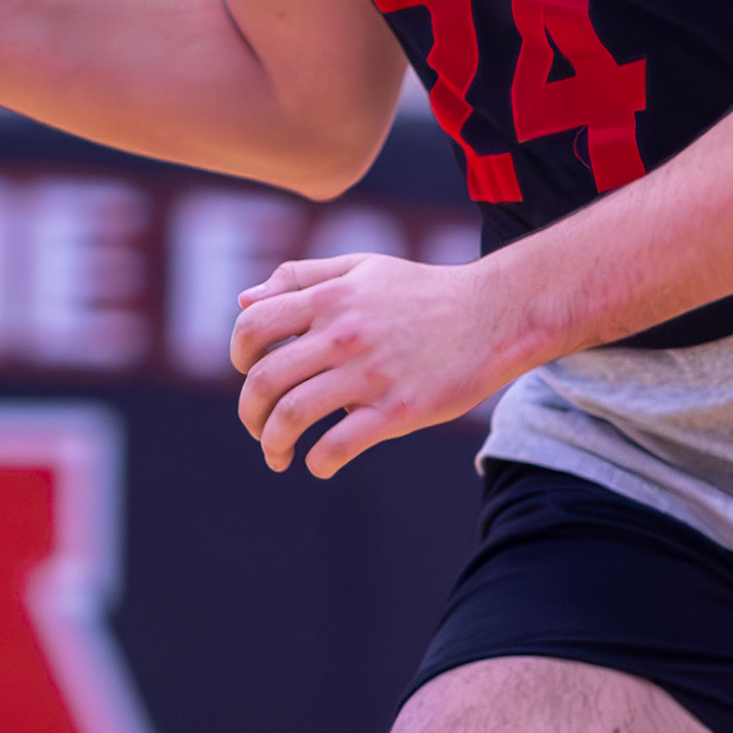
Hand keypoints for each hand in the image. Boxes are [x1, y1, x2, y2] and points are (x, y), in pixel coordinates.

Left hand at [230, 251, 533, 477]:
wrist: (494, 315)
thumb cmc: (424, 293)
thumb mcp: (363, 268)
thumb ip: (302, 277)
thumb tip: (244, 300)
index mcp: (330, 298)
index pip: (253, 326)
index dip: (238, 355)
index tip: (249, 375)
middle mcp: (343, 334)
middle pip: (263, 380)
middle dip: (249, 414)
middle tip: (258, 428)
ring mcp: (369, 374)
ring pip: (291, 417)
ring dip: (272, 445)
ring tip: (277, 455)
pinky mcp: (398, 410)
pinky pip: (337, 445)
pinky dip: (317, 462)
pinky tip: (320, 464)